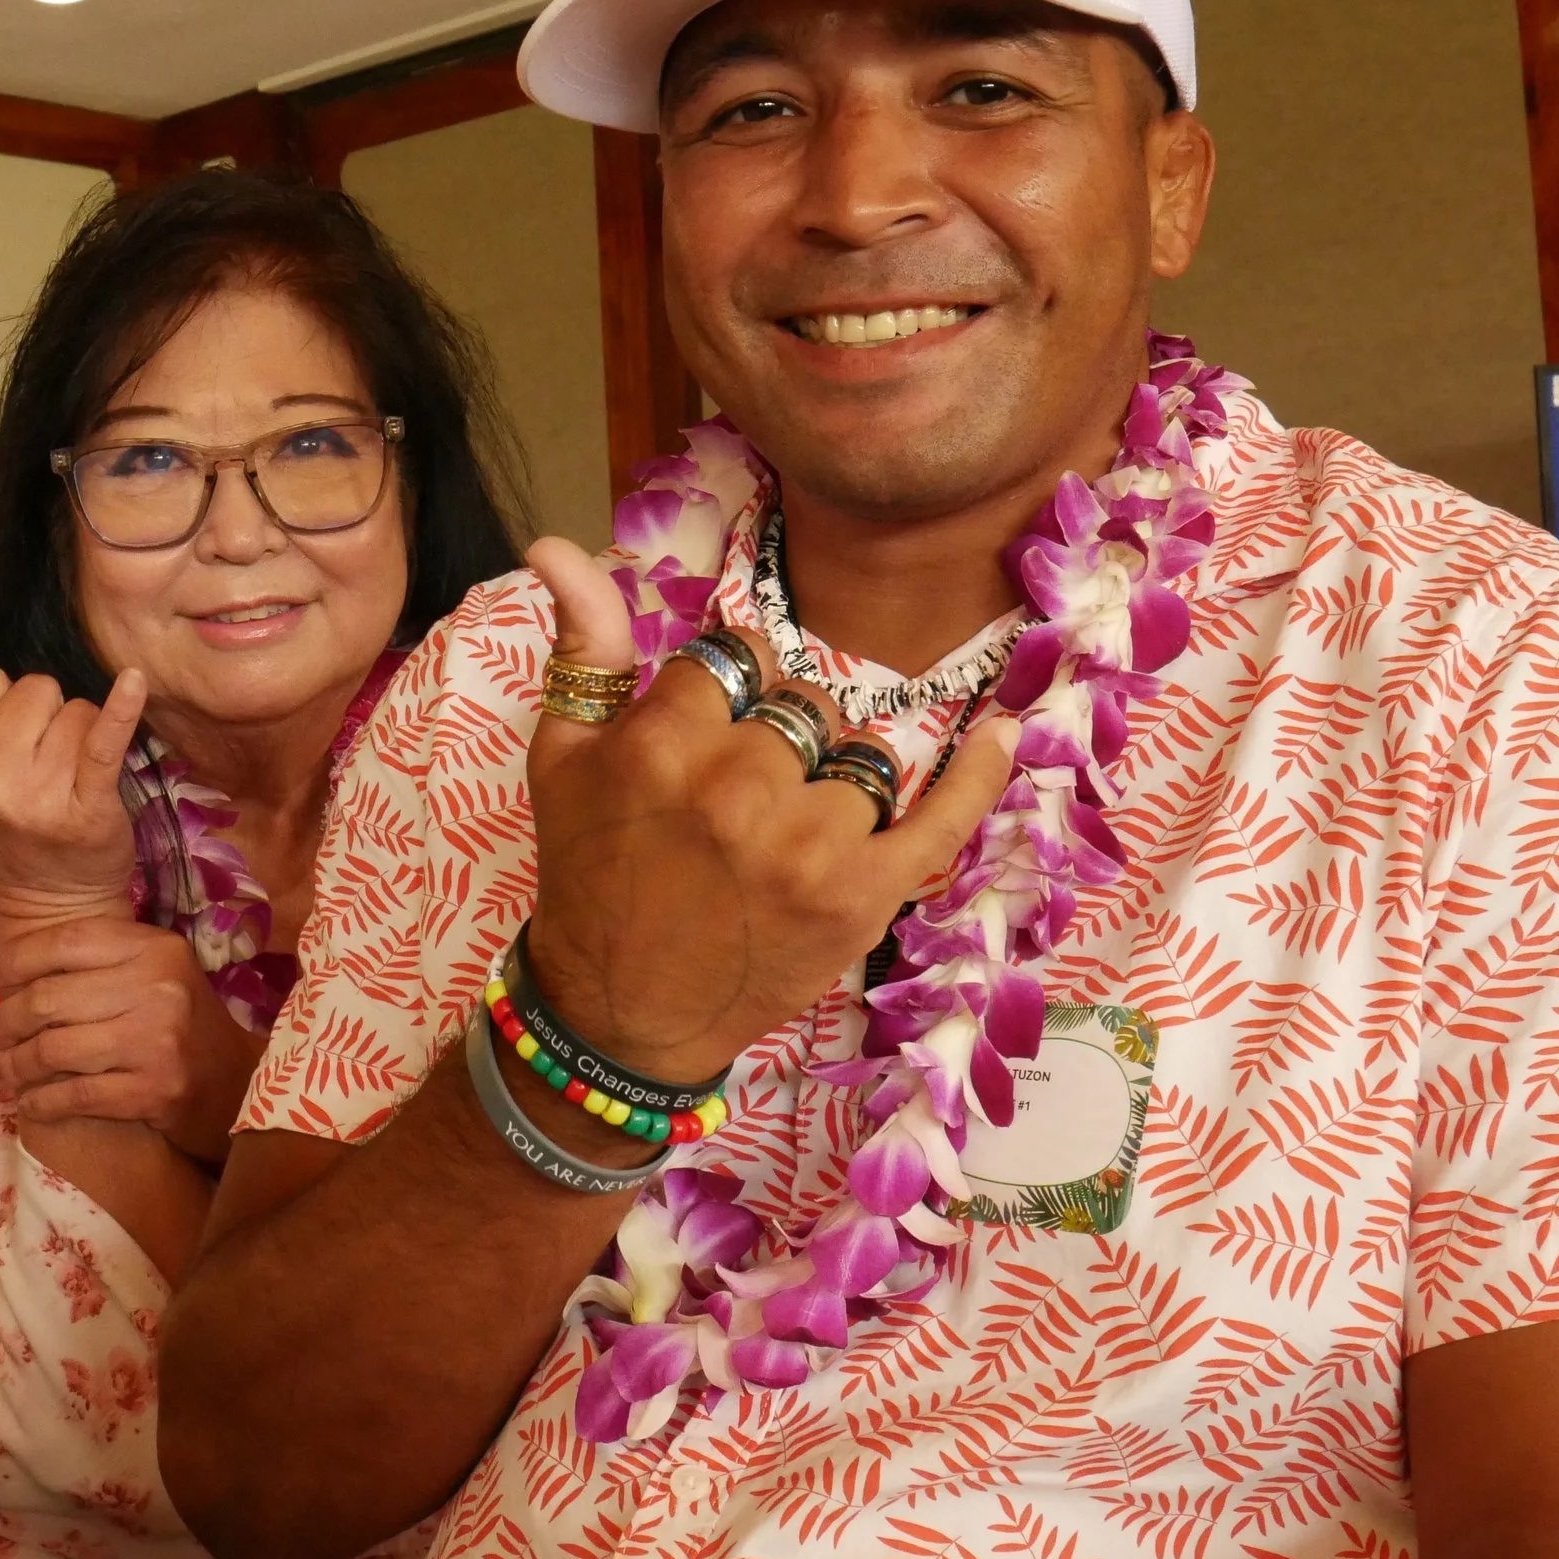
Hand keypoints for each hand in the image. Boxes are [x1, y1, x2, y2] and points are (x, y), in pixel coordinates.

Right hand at [0, 665, 144, 931]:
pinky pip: (106, 739)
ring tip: (68, 776)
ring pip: (73, 708)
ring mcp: (35, 796)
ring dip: (78, 733)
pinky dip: (123, 708)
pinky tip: (134, 683)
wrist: (50, 902)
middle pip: (33, 688)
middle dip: (42, 717)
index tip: (3, 745)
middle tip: (40, 765)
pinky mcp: (89, 805)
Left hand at [0, 914, 265, 1165]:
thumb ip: (97, 963)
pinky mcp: (153, 1091)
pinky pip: (74, 1095)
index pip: (69, 941)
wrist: (238, 1084)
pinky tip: (28, 1103)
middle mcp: (159, 987)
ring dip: (13, 1065)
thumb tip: (4, 968)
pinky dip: (41, 1102)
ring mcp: (157, 1041)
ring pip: (54, 1050)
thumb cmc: (181, 1024)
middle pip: (50, 999)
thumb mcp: (154, 974)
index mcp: (156, 949)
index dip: (18, 958)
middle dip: (4, 1021)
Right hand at [520, 537, 1017, 1086]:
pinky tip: (1005, 734)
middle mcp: (739, 788)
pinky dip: (980, 775)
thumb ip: (584, 647)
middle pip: (805, 704)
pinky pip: (939, 817)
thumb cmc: (587, 874)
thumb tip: (554, 544)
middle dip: (782, 736)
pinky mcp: (861, 897)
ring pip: (862, 754)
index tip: (715, 730)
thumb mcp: (563, 755)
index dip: (732, 687)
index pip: (740, 655)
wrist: (620, 1014)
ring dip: (838, 778)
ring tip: (796, 824)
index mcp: (663, 744)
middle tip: (745, 795)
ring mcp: (808, 845)